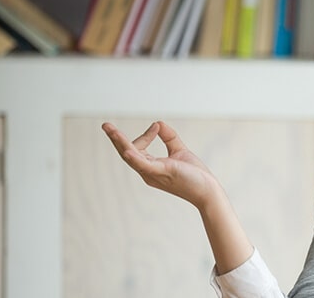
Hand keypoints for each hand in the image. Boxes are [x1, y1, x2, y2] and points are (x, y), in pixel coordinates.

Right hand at [102, 121, 223, 209]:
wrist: (208, 191)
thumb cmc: (194, 175)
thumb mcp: (179, 151)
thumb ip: (169, 137)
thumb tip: (158, 122)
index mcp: (150, 167)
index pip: (138, 148)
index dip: (145, 135)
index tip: (157, 126)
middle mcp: (147, 172)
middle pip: (127, 152)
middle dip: (116, 139)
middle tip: (105, 125)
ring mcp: (153, 173)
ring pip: (131, 157)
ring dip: (120, 142)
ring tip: (110, 130)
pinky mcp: (162, 173)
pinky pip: (144, 165)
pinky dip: (135, 157)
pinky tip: (127, 150)